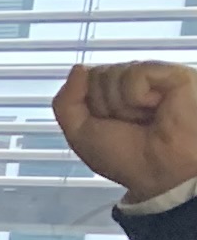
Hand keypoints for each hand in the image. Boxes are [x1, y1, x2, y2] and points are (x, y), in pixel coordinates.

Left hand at [55, 60, 196, 206]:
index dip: (86, 105)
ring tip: (144, 119)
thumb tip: (78, 68)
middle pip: (95, 75)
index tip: (105, 125)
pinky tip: (156, 108)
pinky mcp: (171, 73)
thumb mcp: (80, 134)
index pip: (84, 79)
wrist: (158, 170)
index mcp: (114, 95)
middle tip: (128, 125)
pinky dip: (137, 98)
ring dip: (120, 106)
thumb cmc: (126, 158)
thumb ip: (67, 102)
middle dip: (102, 107)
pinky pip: (134, 75)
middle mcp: (133, 83)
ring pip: (112, 74)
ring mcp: (152, 77)